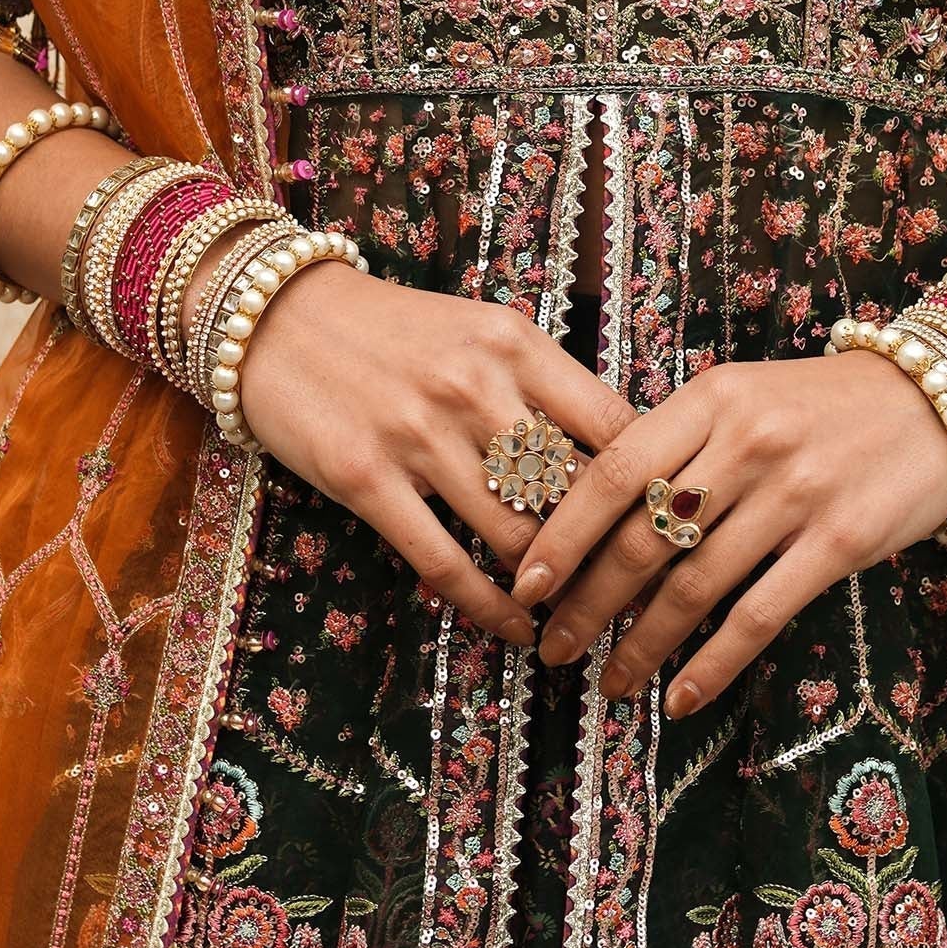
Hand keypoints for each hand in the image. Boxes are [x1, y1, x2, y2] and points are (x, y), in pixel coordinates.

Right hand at [232, 263, 636, 647]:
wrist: (280, 319)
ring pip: (515, 534)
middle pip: (571, 489)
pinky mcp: (367, 480)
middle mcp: (473, 386)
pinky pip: (444, 563)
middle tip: (636, 592)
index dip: (649, 483)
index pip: (612, 423)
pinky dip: (490, 608)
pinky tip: (517, 629)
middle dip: (609, 549)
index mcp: (513, 343)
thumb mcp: (480, 331)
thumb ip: (542, 384)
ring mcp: (418, 435)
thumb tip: (619, 453)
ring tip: (581, 616)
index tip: (666, 524)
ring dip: (554, 585)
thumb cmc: (395, 331)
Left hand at [511, 352, 946, 716]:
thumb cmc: (822, 405)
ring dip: (642, 644)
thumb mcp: (743, 397)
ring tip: (609, 681)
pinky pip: (759, 614)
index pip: (614, 470)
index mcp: (710, 399)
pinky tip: (683, 695)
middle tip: (552, 646)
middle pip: (644, 536)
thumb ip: (680, 444)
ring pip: (694, 584)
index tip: (524, 583)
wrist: (936, 400)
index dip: (562, 533)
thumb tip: (596, 516)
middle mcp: (746, 442)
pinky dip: (714, 662)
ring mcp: (794, 492)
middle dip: (588, 602)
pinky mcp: (839, 540)